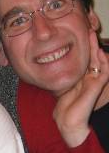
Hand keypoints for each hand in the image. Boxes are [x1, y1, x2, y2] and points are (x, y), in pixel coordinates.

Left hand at [53, 31, 108, 147]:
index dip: (84, 48)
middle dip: (91, 44)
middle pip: (92, 57)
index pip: (85, 60)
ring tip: (93, 35)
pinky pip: (103, 72)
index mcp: (81, 78)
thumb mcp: (61, 88)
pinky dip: (103, 62)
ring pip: (99, 62)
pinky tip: (100, 53)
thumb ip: (62, 78)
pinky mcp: (96, 87)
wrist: (69, 123)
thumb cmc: (64, 108)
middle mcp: (89, 79)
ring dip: (96, 48)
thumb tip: (48, 64)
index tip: (79, 35)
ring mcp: (94, 82)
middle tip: (89, 29)